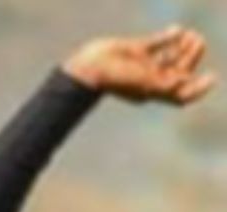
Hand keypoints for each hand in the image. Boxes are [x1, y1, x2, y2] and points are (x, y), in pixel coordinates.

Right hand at [66, 27, 215, 104]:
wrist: (89, 67)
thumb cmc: (115, 79)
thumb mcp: (141, 83)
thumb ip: (163, 83)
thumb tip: (183, 80)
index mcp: (153, 91)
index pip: (181, 94)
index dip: (198, 88)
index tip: (211, 77)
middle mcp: (150, 79)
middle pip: (180, 71)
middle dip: (192, 57)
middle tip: (197, 41)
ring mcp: (144, 64)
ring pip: (171, 56)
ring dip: (184, 46)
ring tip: (190, 34)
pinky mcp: (136, 50)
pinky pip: (158, 44)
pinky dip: (169, 36)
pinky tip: (176, 30)